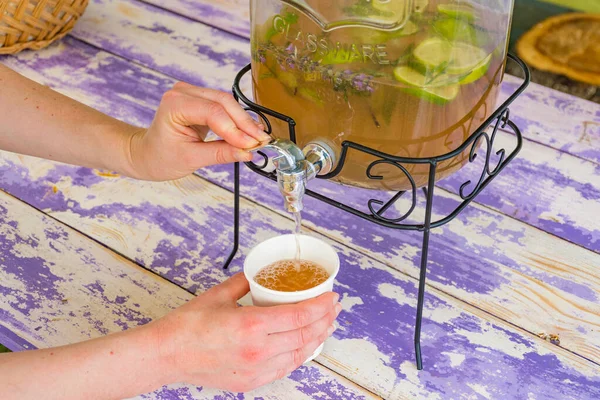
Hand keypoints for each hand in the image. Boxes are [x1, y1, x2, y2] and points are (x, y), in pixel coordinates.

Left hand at [126, 82, 269, 180]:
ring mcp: (192, 93)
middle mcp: (183, 93)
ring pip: (227, 103)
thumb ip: (220, 154)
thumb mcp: (191, 159)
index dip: (235, 129)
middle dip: (244, 124)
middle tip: (261, 141)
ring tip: (258, 139)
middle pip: (223, 103)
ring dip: (244, 122)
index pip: (213, 112)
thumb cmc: (160, 157)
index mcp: (174, 104)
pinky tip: (249, 132)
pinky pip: (224, 107)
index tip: (252, 144)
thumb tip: (247, 152)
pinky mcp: (201, 100)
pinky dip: (237, 121)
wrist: (147, 154)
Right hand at [151, 273, 341, 392]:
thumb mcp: (220, 294)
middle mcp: (258, 351)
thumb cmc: (188, 325)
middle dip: (325, 320)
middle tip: (334, 309)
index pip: (299, 316)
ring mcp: (256, 369)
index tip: (332, 297)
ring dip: (317, 339)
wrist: (167, 355)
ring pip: (299, 354)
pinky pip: (285, 368)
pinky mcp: (251, 381)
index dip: (321, 306)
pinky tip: (305, 345)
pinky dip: (300, 355)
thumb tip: (261, 274)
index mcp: (251, 326)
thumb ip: (246, 282)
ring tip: (326, 325)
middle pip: (305, 335)